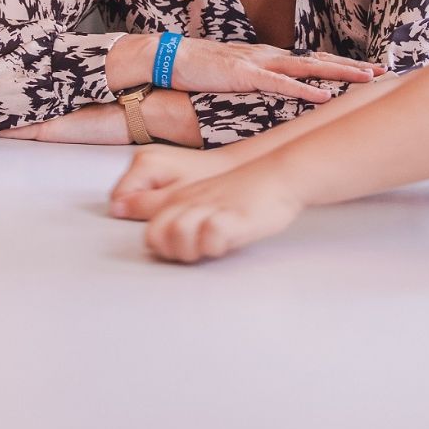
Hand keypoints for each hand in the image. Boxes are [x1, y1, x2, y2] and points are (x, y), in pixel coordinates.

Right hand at [108, 146, 251, 218]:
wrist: (229, 169)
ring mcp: (149, 158)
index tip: (156, 219)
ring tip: (173, 208)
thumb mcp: (174, 199)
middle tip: (168, 214)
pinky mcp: (157, 163)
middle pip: (127, 193)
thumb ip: (145, 204)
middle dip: (143, 208)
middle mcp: (142, 156)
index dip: (134, 215)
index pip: (119, 197)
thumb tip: (116, 209)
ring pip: (136, 191)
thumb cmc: (208, 182)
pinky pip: (146, 186)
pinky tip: (174, 201)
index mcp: (144, 162)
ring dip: (150, 204)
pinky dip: (157, 196)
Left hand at [143, 162, 306, 263]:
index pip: (151, 234)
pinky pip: (212, 233)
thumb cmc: (244, 193)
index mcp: (180, 200)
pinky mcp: (233, 215)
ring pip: (178, 232)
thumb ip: (186, 219)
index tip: (187, 251)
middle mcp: (189, 202)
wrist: (277, 175)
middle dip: (174, 253)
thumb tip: (173, 247)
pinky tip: (230, 240)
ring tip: (215, 245)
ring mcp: (210, 208)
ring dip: (193, 248)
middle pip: (157, 237)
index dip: (164, 250)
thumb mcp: (206, 201)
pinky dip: (217, 243)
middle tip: (200, 251)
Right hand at [163, 37, 381, 103]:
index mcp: (269, 57)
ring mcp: (258, 62)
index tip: (368, 71)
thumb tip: (277, 95)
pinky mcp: (244, 74)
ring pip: (307, 66)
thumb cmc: (201, 70)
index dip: (341, 65)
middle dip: (352, 66)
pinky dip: (303, 89)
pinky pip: (279, 83)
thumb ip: (258, 83)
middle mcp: (269, 55)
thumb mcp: (237, 77)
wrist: (171, 58)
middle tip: (383, 72)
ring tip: (365, 78)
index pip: (312, 60)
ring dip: (338, 72)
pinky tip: (322, 95)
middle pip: (319, 60)